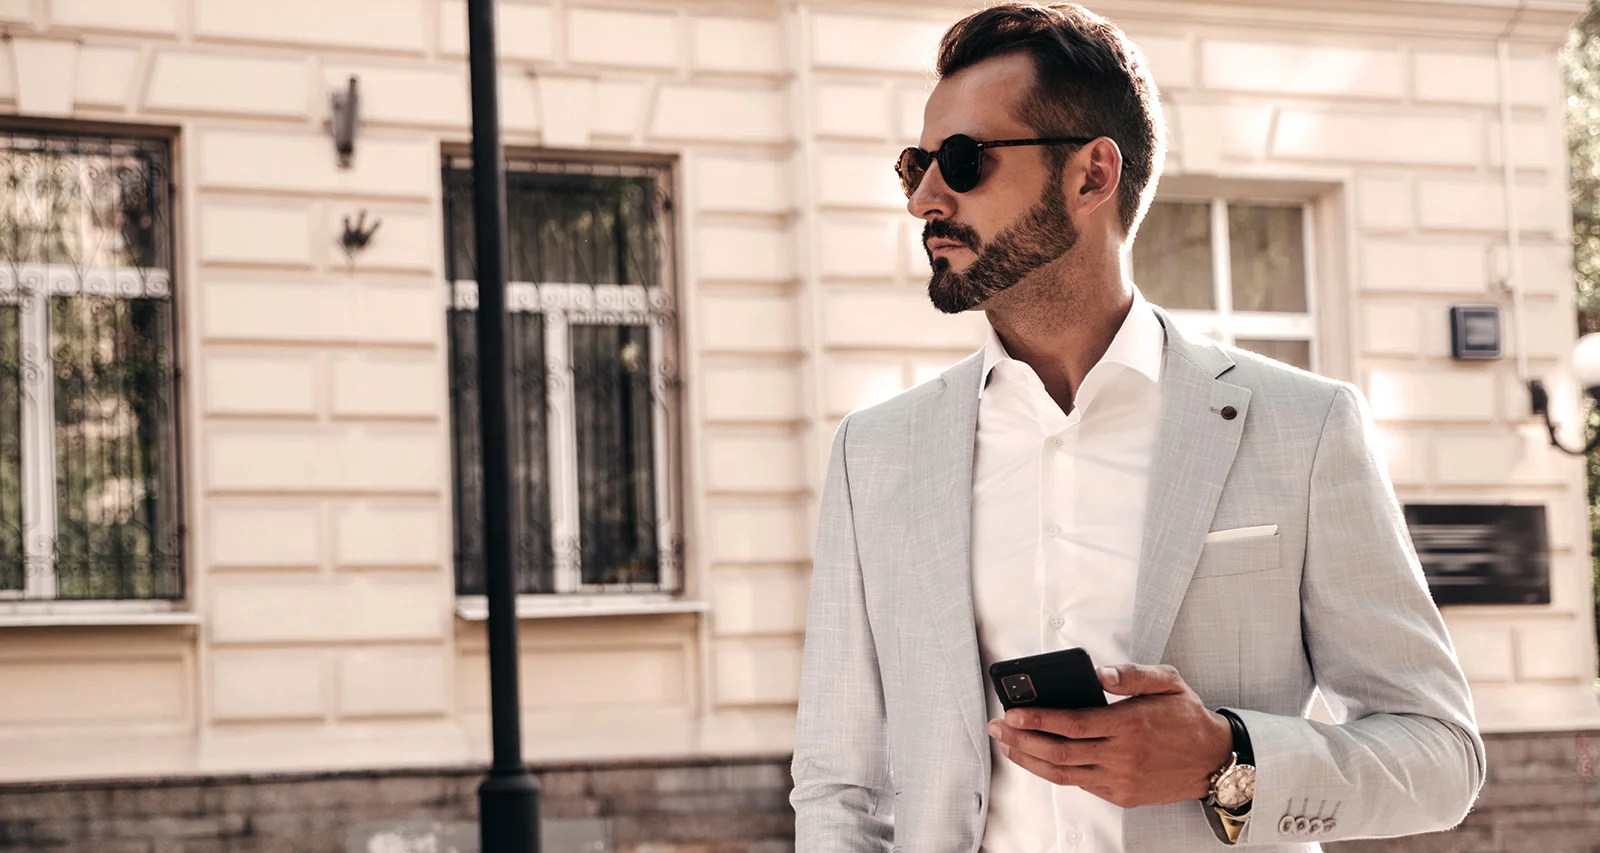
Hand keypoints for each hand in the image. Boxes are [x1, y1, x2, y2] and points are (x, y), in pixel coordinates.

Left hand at [986, 663, 1233, 808]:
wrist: (1215, 760)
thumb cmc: (1188, 717)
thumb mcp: (1168, 681)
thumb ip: (1132, 674)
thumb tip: (1099, 673)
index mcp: (1130, 724)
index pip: (1072, 724)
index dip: (1038, 719)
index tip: (1012, 712)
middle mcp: (1123, 756)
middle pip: (1059, 752)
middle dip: (1021, 739)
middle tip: (998, 728)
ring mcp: (1121, 779)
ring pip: (1064, 774)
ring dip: (1030, 760)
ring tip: (1008, 745)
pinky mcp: (1122, 795)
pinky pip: (1081, 784)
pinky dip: (1055, 772)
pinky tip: (1039, 758)